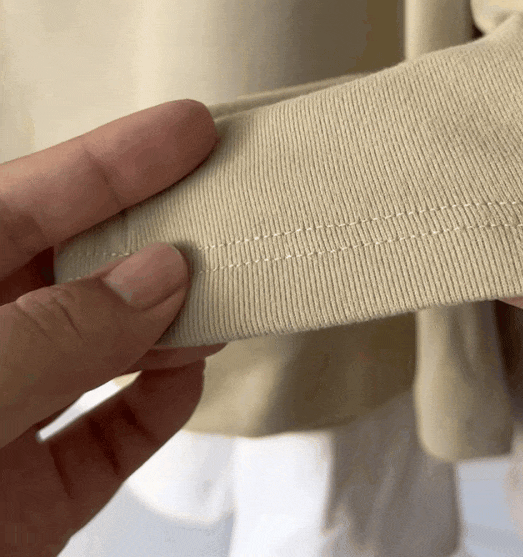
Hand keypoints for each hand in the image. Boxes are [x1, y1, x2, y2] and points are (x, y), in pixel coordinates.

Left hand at [0, 100, 225, 555]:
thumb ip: (54, 333)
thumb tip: (160, 277)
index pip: (23, 202)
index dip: (111, 160)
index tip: (188, 130)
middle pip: (70, 272)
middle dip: (148, 237)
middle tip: (218, 208)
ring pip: (100, 352)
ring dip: (166, 324)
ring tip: (223, 295)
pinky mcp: (31, 498)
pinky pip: (110, 437)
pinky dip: (157, 405)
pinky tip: (189, 373)